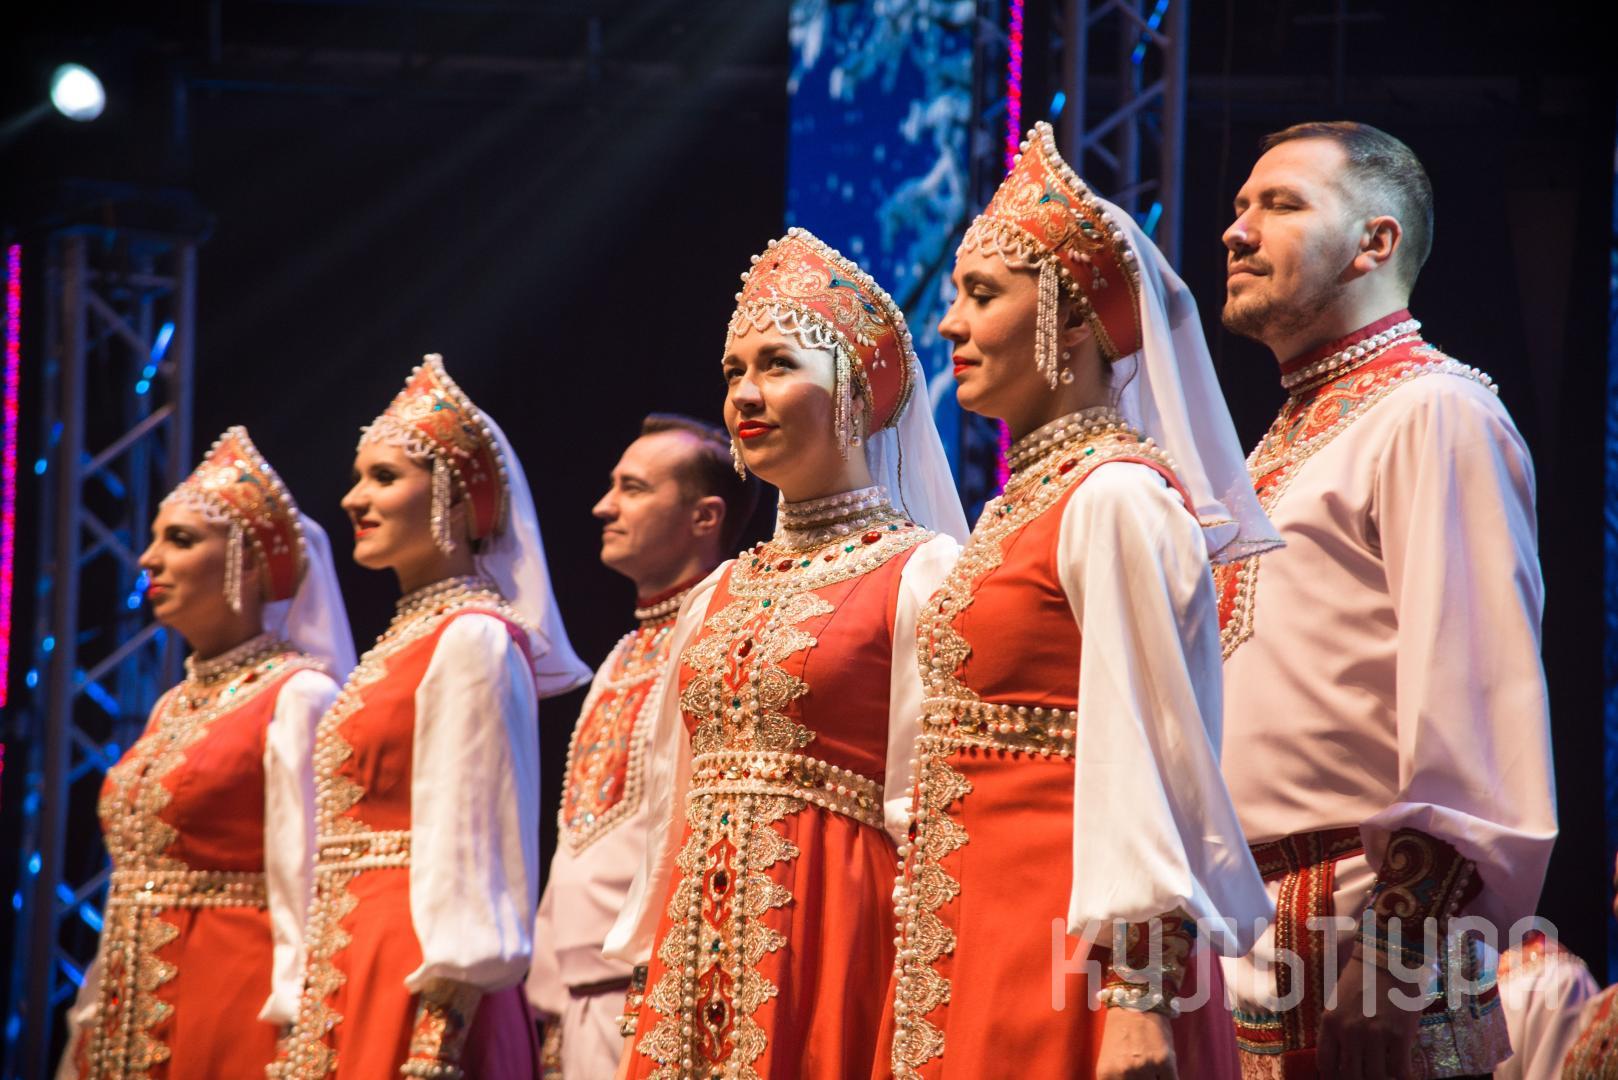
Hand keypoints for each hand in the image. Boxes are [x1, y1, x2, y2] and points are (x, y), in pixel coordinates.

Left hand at [1097, 1008, 1176, 1079]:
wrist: (1137, 1001)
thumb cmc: (1122, 1030)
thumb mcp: (1112, 1061)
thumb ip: (1119, 1079)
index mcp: (1106, 1075)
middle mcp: (1123, 1073)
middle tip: (1148, 1074)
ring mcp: (1144, 1067)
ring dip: (1156, 1079)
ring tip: (1155, 1071)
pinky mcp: (1164, 1061)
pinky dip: (1170, 1078)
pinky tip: (1166, 1072)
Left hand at [1317, 945, 1421, 1079]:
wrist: (1389, 958)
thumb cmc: (1363, 977)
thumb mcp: (1338, 1000)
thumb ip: (1338, 1026)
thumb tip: (1343, 1054)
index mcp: (1330, 1022)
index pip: (1326, 1064)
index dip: (1333, 1077)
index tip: (1342, 1078)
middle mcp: (1348, 1032)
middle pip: (1350, 1076)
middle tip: (1367, 1078)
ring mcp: (1374, 1035)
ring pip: (1375, 1077)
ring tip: (1388, 1077)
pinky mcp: (1399, 1036)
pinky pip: (1400, 1071)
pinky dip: (1404, 1079)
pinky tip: (1407, 1078)